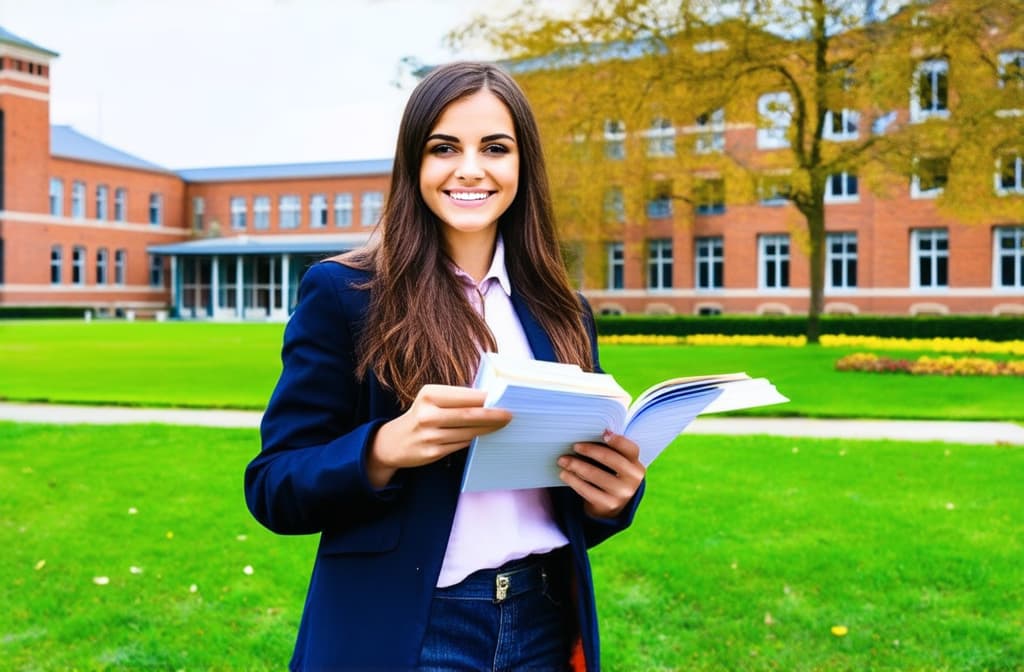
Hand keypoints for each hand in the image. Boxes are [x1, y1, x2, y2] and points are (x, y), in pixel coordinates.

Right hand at [367, 384, 511, 487]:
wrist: (393, 442)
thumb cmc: (421, 415)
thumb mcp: (431, 400)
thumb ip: (456, 399)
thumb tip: (489, 399)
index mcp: (429, 394)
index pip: (465, 396)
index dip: (486, 398)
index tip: (504, 397)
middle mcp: (427, 414)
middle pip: (469, 415)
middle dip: (493, 415)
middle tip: (511, 414)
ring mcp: (430, 435)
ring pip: (468, 432)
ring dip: (488, 429)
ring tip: (503, 424)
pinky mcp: (432, 452)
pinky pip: (461, 444)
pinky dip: (475, 438)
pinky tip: (486, 435)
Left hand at [557, 430, 644, 518]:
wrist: (612, 506)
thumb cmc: (611, 476)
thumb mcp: (618, 464)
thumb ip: (610, 451)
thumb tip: (587, 436)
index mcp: (636, 465)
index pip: (630, 449)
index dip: (618, 440)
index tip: (603, 433)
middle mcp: (633, 480)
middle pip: (611, 459)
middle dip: (590, 450)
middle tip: (574, 446)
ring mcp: (622, 494)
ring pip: (595, 474)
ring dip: (575, 465)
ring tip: (563, 460)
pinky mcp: (608, 505)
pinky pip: (586, 490)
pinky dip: (573, 480)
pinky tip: (564, 474)